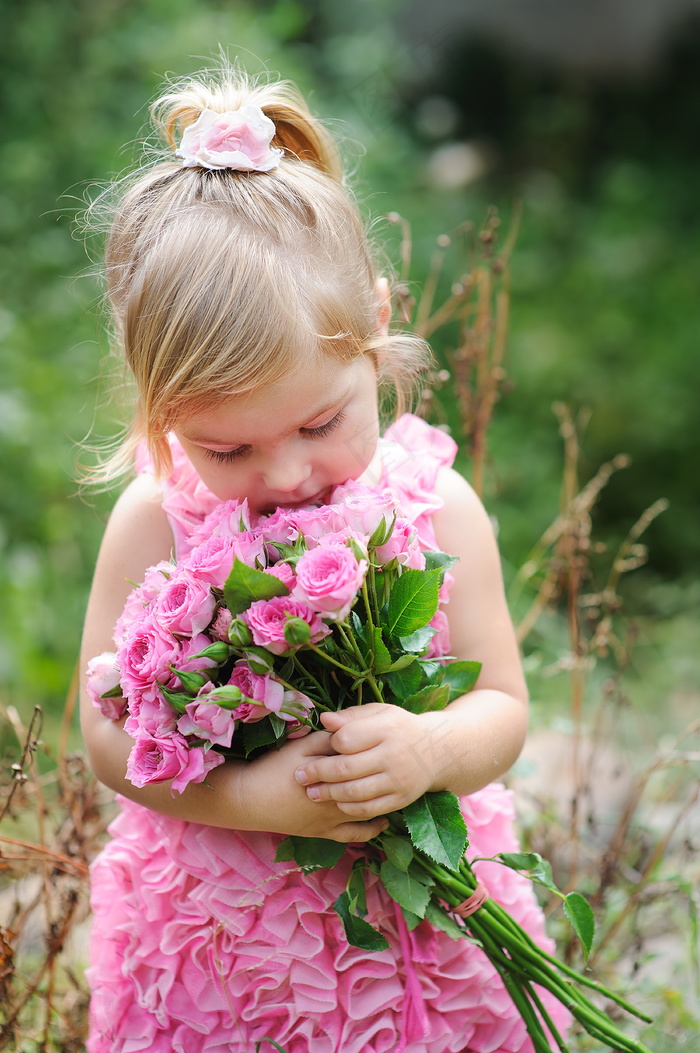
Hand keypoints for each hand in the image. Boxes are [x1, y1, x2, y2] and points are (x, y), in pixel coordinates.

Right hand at [237, 729, 389, 842]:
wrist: (250, 799)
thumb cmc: (275, 768)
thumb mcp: (301, 747)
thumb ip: (329, 740)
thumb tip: (352, 731)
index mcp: (333, 774)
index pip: (363, 765)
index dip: (379, 755)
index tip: (395, 746)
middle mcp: (337, 799)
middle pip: (369, 789)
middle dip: (385, 780)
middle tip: (405, 769)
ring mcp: (330, 819)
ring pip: (365, 812)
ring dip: (382, 803)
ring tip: (397, 794)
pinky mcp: (322, 832)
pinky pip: (352, 834)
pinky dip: (369, 830)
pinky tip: (380, 824)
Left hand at [293, 704, 446, 818]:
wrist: (436, 751)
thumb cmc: (398, 728)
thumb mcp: (379, 713)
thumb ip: (352, 716)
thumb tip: (324, 719)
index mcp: (387, 729)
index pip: (347, 739)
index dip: (329, 743)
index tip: (320, 745)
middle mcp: (394, 755)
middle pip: (346, 768)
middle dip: (318, 773)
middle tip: (299, 775)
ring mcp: (398, 780)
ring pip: (355, 791)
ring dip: (328, 793)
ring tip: (312, 792)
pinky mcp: (401, 799)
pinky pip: (369, 808)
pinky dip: (349, 807)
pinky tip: (336, 802)